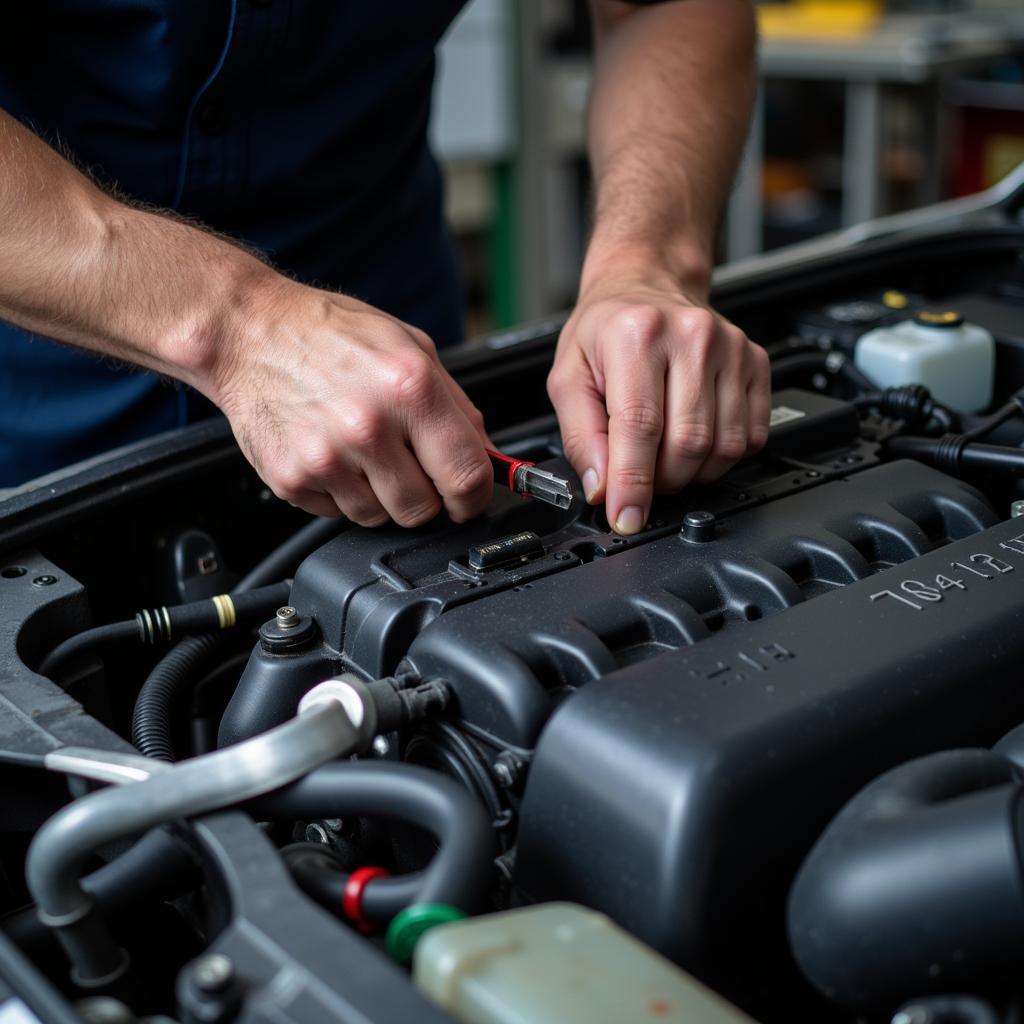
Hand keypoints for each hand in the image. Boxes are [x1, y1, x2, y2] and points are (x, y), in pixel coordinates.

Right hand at [209, 277, 491, 525]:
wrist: (248, 332)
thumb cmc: (329, 333)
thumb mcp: (412, 347)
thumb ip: (457, 406)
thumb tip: (485, 457)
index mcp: (409, 387)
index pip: (466, 477)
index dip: (475, 498)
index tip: (470, 498)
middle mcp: (368, 426)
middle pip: (423, 510)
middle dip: (427, 498)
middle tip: (411, 468)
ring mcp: (326, 457)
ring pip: (381, 518)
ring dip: (382, 497)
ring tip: (365, 451)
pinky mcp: (292, 478)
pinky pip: (338, 514)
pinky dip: (343, 494)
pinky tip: (334, 454)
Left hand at [547, 278, 769, 534]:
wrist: (645, 284)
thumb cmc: (605, 331)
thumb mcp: (568, 377)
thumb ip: (580, 435)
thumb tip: (601, 487)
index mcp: (637, 335)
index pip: (640, 426)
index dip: (633, 484)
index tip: (627, 517)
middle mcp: (691, 336)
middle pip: (688, 443)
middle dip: (662, 481)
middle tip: (641, 478)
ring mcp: (731, 348)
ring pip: (725, 446)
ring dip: (693, 473)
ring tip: (665, 458)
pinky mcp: (756, 362)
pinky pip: (751, 436)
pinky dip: (723, 457)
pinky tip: (696, 442)